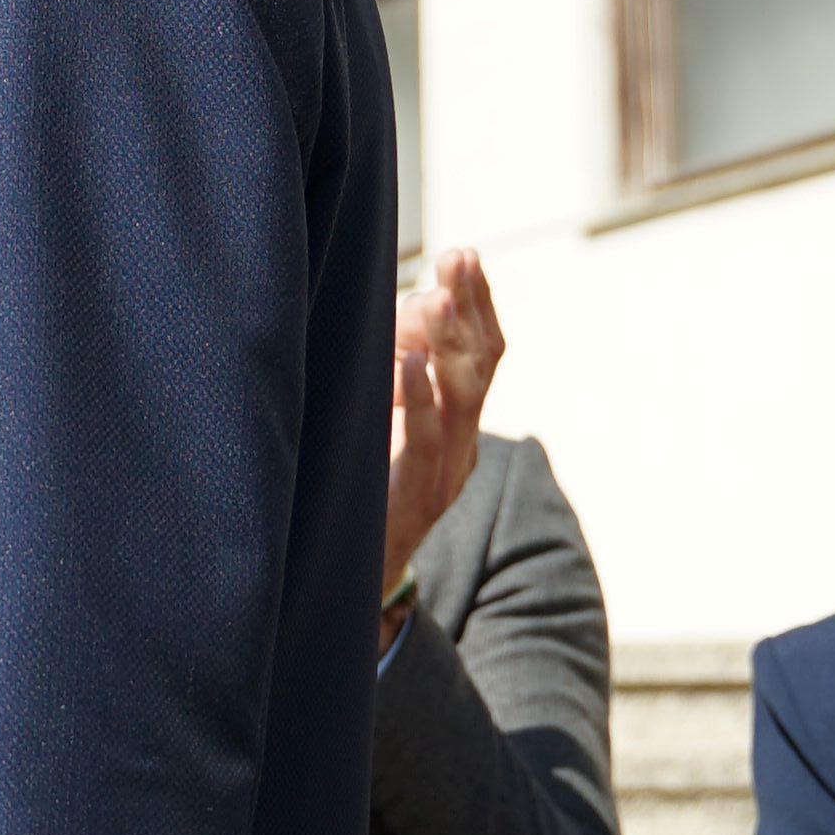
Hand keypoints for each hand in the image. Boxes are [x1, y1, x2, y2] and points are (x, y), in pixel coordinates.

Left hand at [384, 249, 504, 606]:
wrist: (348, 578)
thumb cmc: (356, 491)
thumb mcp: (380, 424)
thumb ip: (391, 376)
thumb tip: (400, 311)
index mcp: (461, 425)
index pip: (486, 354)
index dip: (480, 304)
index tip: (465, 256)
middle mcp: (464, 445)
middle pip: (483, 367)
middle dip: (471, 307)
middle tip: (458, 258)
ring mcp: (446, 473)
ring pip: (465, 399)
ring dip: (451, 344)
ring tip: (438, 297)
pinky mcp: (416, 497)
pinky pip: (426, 442)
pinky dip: (420, 400)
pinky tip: (406, 363)